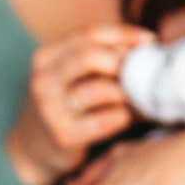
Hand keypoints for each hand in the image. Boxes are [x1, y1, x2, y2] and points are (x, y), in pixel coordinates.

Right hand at [5, 25, 155, 184]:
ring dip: (129, 93)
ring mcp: (50, 108)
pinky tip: (128, 118)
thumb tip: (146, 44)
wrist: (34, 151)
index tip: (150, 41)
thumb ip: (99, 57)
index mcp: (46, 58)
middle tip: (144, 73)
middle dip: (124, 63)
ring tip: (142, 98)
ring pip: (101, 89)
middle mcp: (43, 80)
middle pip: (92, 56)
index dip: (125, 35)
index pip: (90, 34)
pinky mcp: (63, 135)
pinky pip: (106, 119)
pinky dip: (124, 116)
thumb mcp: (71, 76)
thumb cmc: (66, 106)